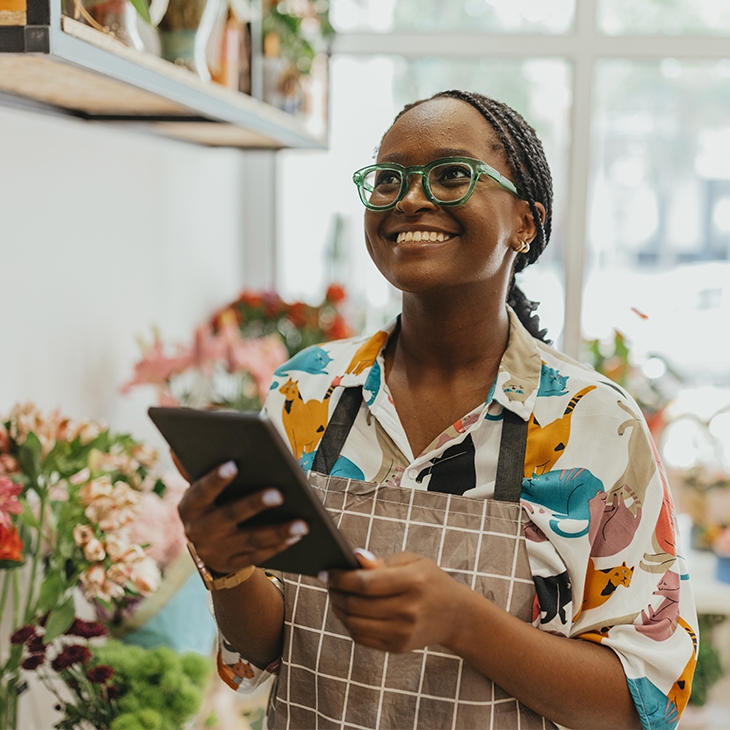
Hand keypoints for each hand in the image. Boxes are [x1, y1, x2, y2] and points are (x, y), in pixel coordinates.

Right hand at [175, 454, 308, 575]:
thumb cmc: (211, 502)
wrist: (207, 547)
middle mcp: (198, 530)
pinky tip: (298, 534)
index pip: (202, 491)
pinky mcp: (233, 565)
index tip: (233, 464)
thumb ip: (200, 465)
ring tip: (302, 523)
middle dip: (254, 504)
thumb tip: (187, 437)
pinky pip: (259, 556)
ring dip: (278, 531)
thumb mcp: (202, 487)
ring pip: (250, 540)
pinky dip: (280, 545)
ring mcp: (216, 550)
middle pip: (230, 516)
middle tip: (279, 493)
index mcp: (189, 506)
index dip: (216, 479)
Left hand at [326, 550, 464, 652]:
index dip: (341, 578)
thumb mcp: (412, 561)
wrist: (454, 615)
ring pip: (354, 623)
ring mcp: (402, 632)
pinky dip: (348, 623)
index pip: (366, 583)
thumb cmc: (430, 581)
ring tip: (335, 595)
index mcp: (412, 582)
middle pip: (356, 605)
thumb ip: (382, 561)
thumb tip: (355, 557)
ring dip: (338, 608)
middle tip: (328, 582)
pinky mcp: (397, 647)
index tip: (326, 572)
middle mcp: (407, 610)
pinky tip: (347, 611)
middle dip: (335, 592)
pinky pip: (361, 637)